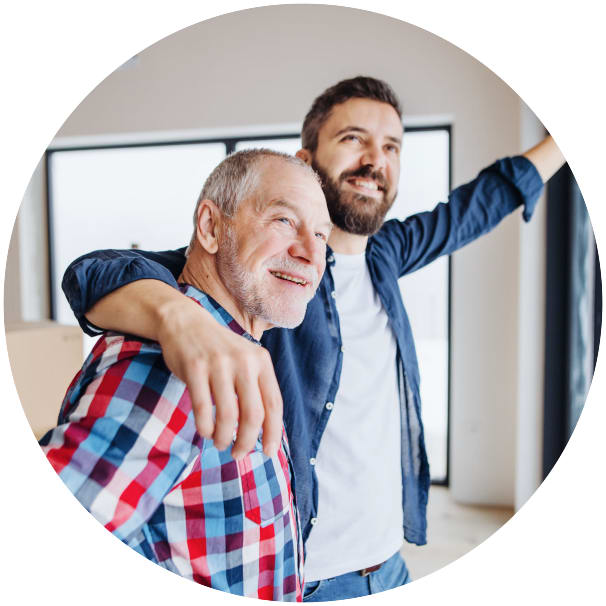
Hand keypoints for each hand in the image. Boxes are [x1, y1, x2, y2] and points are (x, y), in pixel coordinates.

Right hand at [156, 296, 282, 459]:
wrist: (185, 322)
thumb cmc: (219, 351)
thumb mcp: (246, 360)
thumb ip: (257, 388)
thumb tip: (267, 432)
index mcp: (261, 361)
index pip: (274, 404)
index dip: (273, 433)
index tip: (268, 453)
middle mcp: (244, 361)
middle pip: (253, 414)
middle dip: (247, 442)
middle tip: (239, 454)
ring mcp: (219, 363)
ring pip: (228, 415)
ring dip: (224, 438)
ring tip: (221, 444)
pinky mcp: (195, 367)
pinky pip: (202, 408)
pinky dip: (205, 427)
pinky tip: (206, 432)